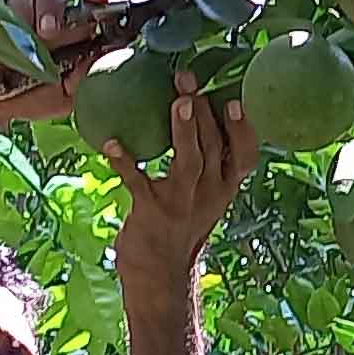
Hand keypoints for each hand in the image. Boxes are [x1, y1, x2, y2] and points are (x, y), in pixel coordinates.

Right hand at [0, 0, 113, 126]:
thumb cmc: (29, 97)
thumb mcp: (63, 98)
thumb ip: (85, 78)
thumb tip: (108, 57)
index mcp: (75, 33)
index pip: (92, 5)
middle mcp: (52, 14)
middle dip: (56, 7)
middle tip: (48, 32)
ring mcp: (24, 7)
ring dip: (29, 13)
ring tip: (23, 40)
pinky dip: (6, 12)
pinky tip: (3, 33)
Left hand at [104, 69, 253, 279]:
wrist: (160, 276)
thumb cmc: (179, 228)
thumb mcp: (204, 199)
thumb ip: (206, 166)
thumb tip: (194, 115)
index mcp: (224, 188)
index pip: (243, 155)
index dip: (242, 128)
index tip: (234, 99)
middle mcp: (209, 194)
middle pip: (213, 147)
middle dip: (203, 110)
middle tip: (187, 78)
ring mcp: (181, 203)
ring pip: (189, 162)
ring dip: (183, 131)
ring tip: (177, 102)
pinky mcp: (152, 212)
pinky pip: (138, 182)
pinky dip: (124, 162)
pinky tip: (110, 143)